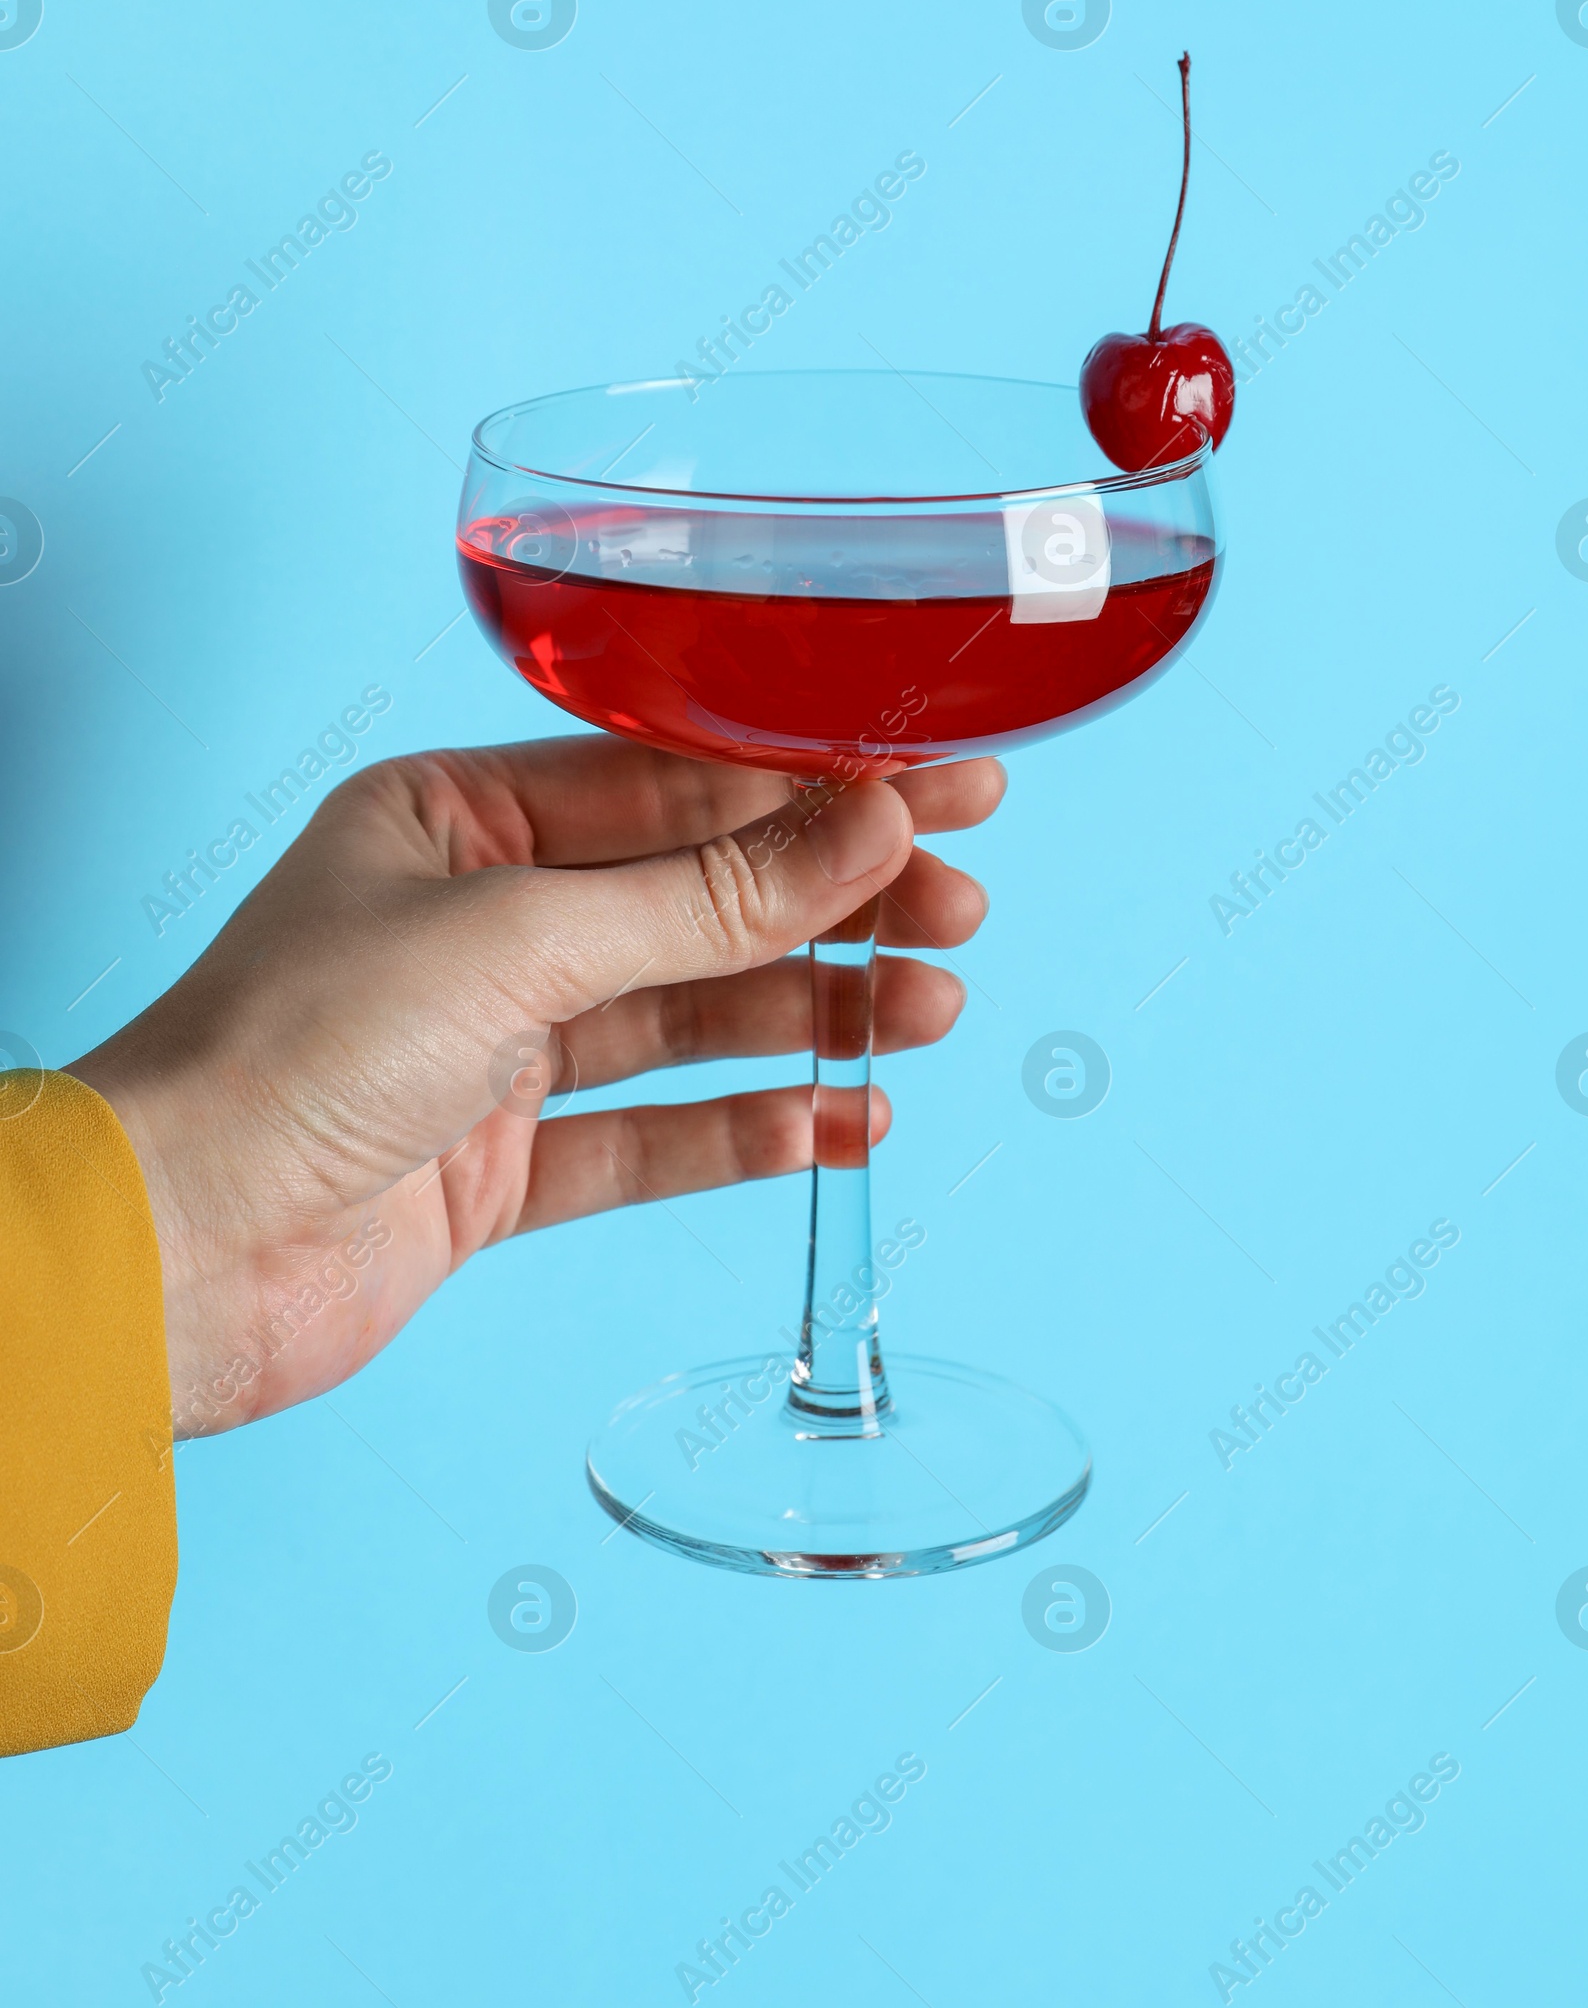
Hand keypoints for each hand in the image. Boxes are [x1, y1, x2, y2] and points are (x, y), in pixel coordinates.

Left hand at [69, 738, 1002, 1436]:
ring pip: (687, 1019)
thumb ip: (705, 896)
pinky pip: (650, 1136)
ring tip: (928, 1009)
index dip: (810, 790)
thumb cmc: (291, 1054)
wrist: (173, 1258)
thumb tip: (865, 826)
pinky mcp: (498, 1167)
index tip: (934, 789)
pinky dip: (746, 1129)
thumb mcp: (519, 941)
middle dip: (830, 905)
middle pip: (695, 900)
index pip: (670, 785)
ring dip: (810, 1016)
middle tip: (958, 910)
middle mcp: (477, 921)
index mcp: (456, 818)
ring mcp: (489, 1048)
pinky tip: (842, 1120)